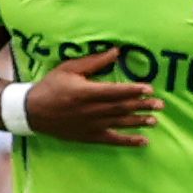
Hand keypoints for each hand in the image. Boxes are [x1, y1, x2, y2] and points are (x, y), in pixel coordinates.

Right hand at [20, 46, 158, 144]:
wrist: (32, 111)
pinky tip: (143, 141)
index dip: (134, 90)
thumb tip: (116, 52)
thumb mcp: (69, 69)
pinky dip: (129, 141)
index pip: (116, 91)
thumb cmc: (51, 87)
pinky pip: (113, 140)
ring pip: (121, 123)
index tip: (149, 89)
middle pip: (122, 107)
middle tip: (160, 104)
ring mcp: (91, 125)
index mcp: (87, 92)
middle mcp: (91, 110)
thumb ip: (94, 62)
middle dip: (142, 105)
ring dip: (139, 121)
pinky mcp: (90, 136)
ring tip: (154, 120)